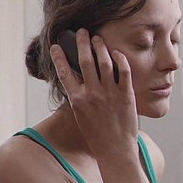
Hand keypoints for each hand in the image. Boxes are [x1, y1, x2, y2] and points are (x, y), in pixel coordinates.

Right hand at [51, 29, 137, 157]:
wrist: (115, 150)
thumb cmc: (97, 136)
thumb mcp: (81, 116)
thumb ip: (79, 97)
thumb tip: (77, 79)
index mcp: (77, 100)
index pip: (65, 73)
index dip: (59, 57)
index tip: (56, 46)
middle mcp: (92, 94)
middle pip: (85, 61)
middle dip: (82, 43)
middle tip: (81, 31)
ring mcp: (110, 94)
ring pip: (105, 62)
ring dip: (100, 47)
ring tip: (98, 39)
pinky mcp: (126, 95)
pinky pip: (124, 71)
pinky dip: (120, 59)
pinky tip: (116, 53)